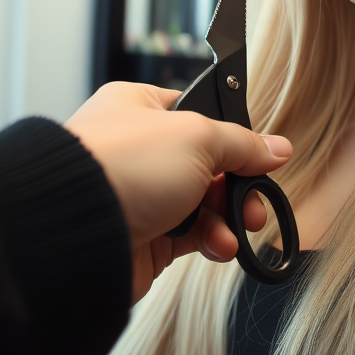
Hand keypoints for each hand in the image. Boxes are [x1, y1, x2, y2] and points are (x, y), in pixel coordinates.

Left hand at [64, 82, 291, 299]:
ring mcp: (141, 194)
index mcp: (141, 109)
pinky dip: (212, 241)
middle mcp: (139, 150)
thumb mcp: (197, 137)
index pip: (200, 116)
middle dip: (238, 186)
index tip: (260, 156)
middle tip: (255, 202)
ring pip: (204, 204)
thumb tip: (277, 148)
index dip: (233, 138)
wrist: (77, 232)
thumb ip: (241, 143)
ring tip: (239, 228)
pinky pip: (191, 236)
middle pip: (208, 165)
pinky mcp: (144, 235)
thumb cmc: (122, 166)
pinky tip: (220, 245)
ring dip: (228, 218)